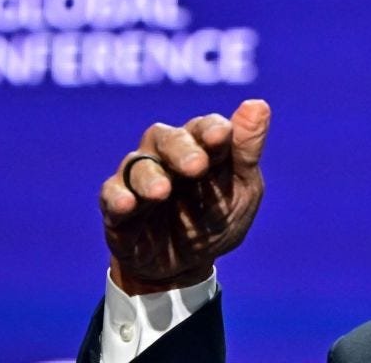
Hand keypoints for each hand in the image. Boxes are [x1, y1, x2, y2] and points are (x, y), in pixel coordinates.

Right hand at [99, 99, 270, 294]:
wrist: (186, 266)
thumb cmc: (217, 217)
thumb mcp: (242, 189)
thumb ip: (247, 151)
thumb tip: (259, 105)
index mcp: (201, 145)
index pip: (204, 127)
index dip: (212, 129)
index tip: (221, 135)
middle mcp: (166, 154)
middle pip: (167, 139)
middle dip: (181, 150)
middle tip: (197, 167)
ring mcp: (139, 178)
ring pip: (138, 165)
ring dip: (150, 177)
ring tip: (162, 192)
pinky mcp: (117, 206)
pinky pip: (111, 195)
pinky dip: (118, 198)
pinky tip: (127, 204)